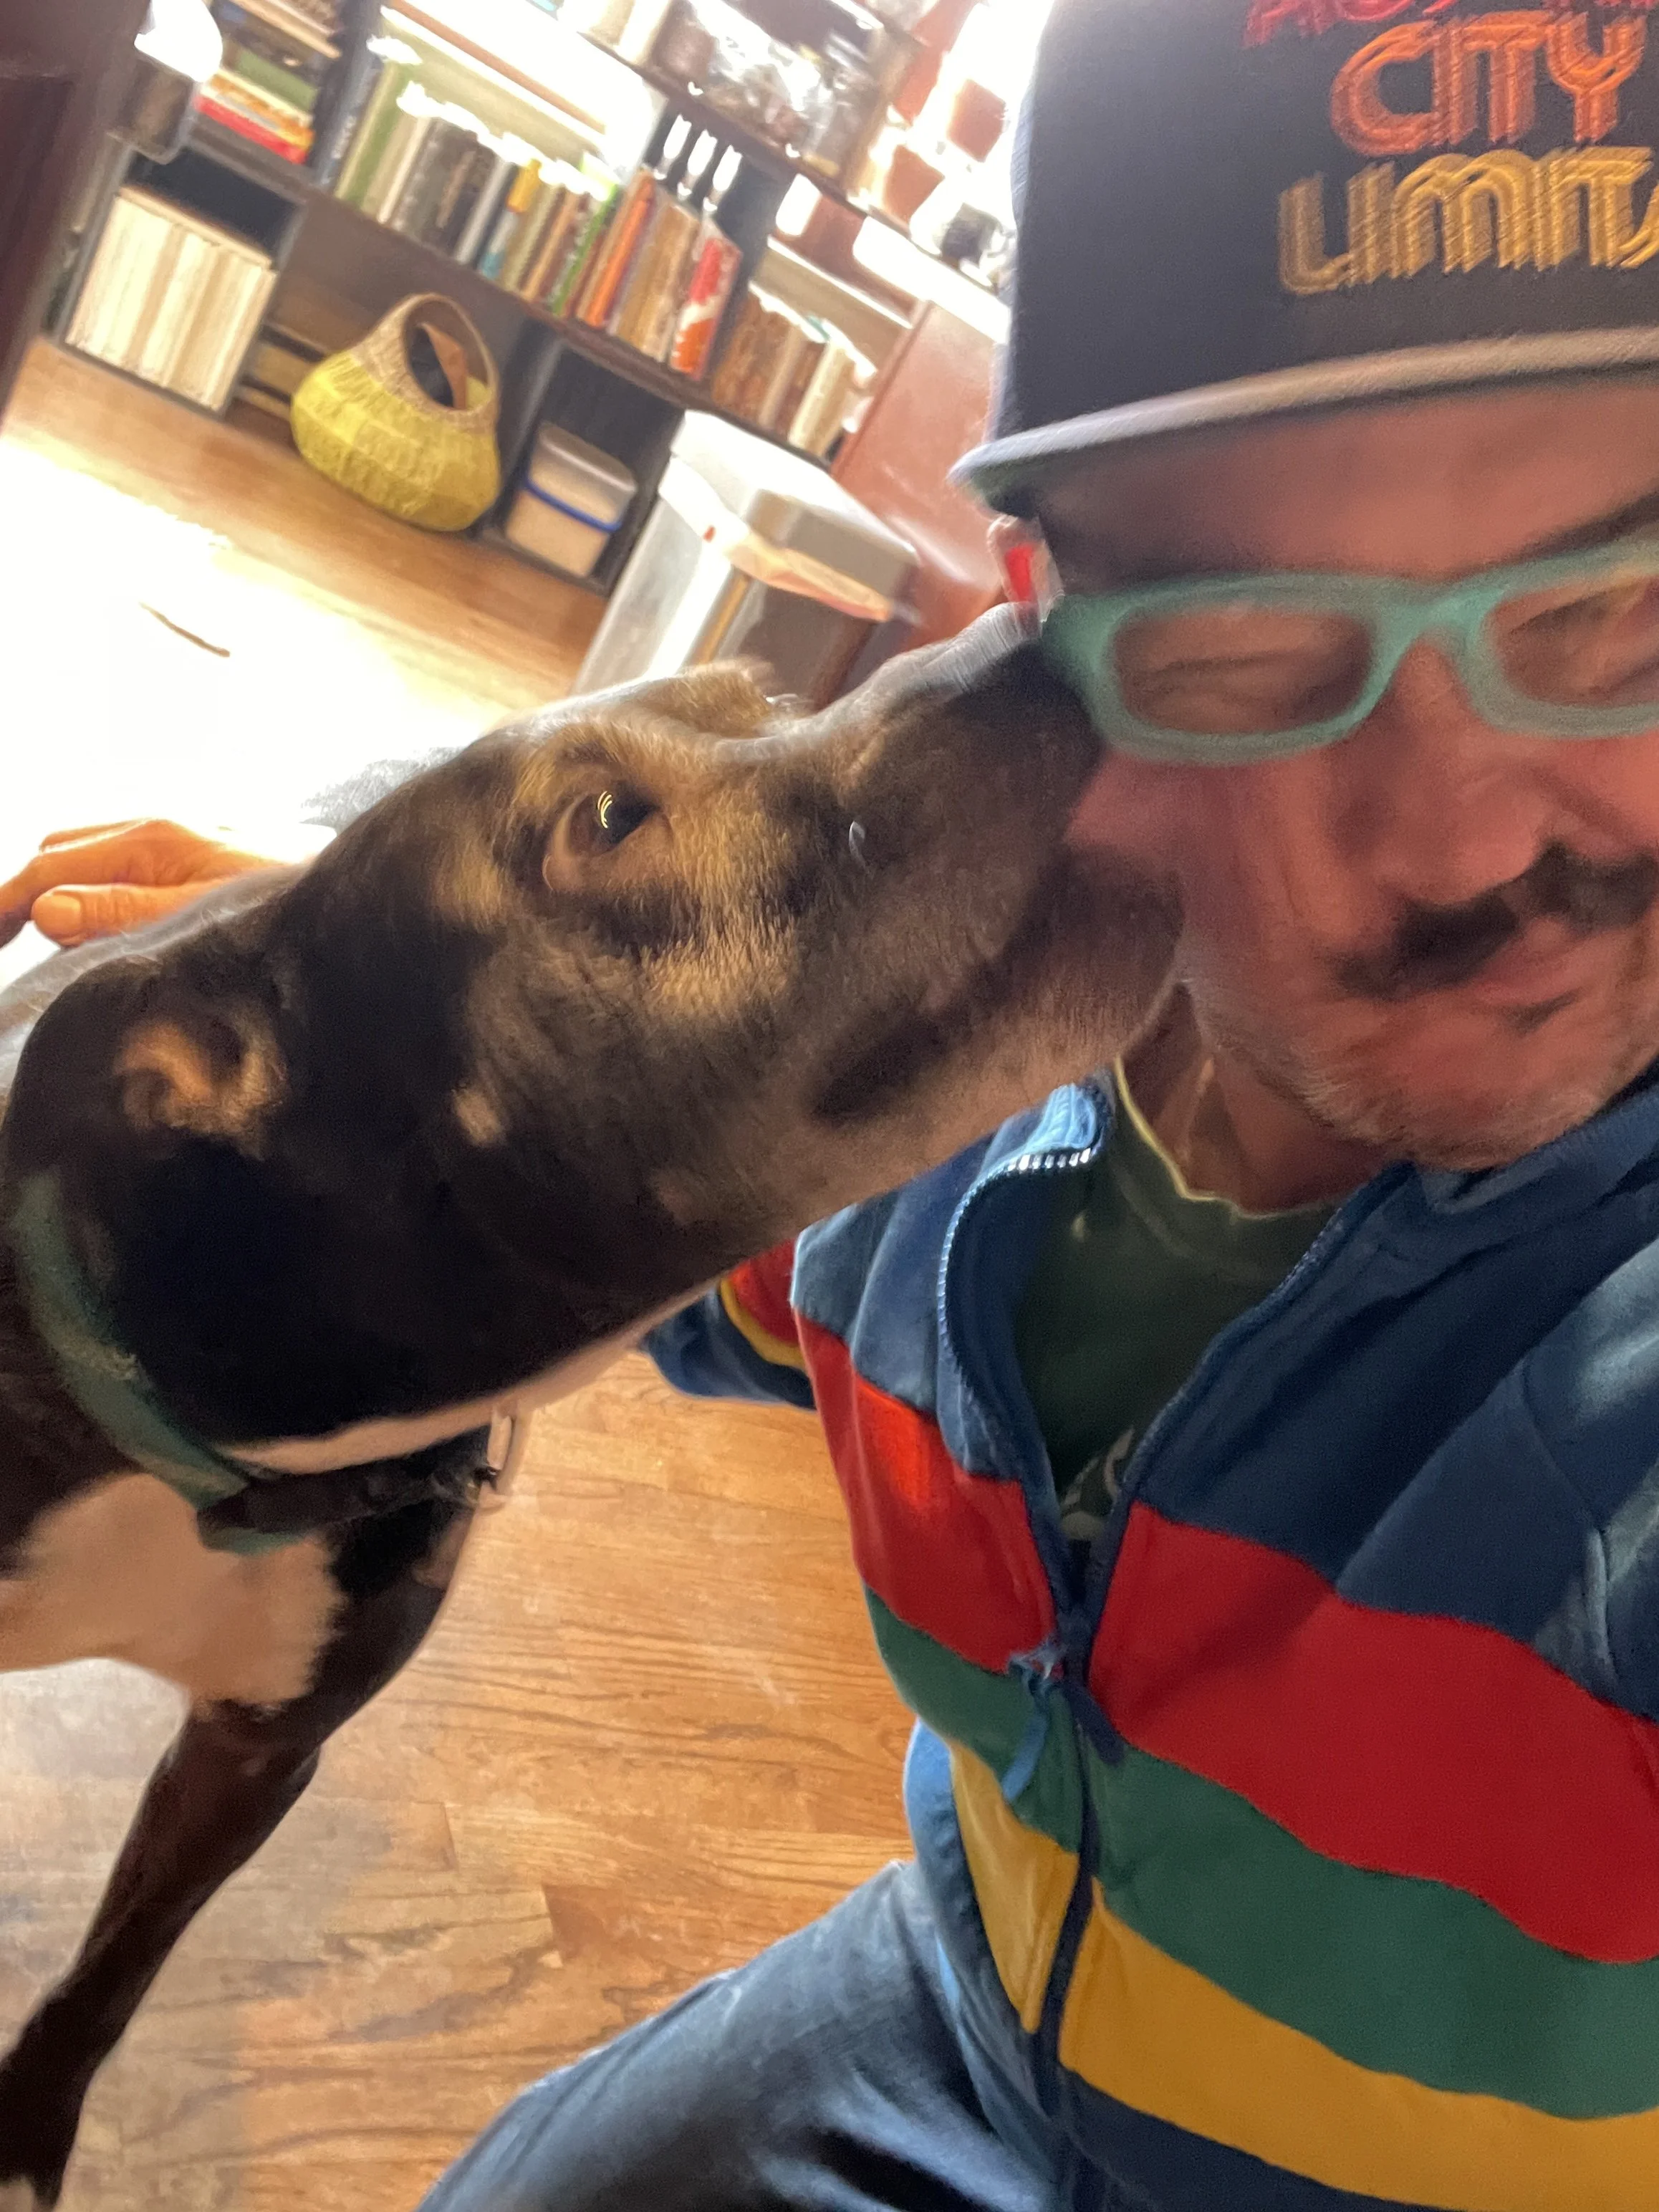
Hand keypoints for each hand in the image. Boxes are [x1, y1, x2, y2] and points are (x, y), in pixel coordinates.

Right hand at [0, 817, 332, 950]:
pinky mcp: (210, 856)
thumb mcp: (200, 920)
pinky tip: (115, 930)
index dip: (5, 902)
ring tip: (54, 947)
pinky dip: (105, 892)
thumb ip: (123, 915)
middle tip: (7, 947)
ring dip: (67, 893)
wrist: (369, 897)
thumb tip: (46, 911)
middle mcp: (165, 826)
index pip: (50, 863)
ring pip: (95, 855)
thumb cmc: (291, 905)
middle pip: (63, 851)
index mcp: (155, 838)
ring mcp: (187, 837)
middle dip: (26, 894)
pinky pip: (133, 866)